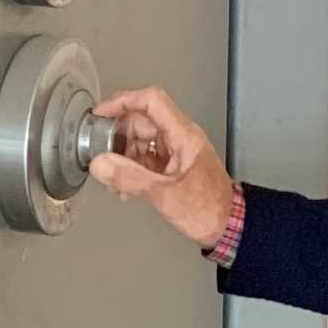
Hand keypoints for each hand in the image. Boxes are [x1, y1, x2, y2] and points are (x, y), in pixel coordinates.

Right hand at [86, 85, 236, 250]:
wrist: (226, 226)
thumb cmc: (207, 209)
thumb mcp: (164, 193)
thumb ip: (130, 177)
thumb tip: (100, 164)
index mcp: (183, 135)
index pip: (152, 101)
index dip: (123, 101)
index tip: (101, 113)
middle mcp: (180, 138)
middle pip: (141, 121)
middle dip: (118, 137)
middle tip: (102, 155)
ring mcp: (175, 151)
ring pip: (141, 140)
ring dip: (122, 156)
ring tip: (113, 179)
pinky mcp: (172, 165)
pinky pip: (146, 157)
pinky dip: (131, 167)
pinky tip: (124, 186)